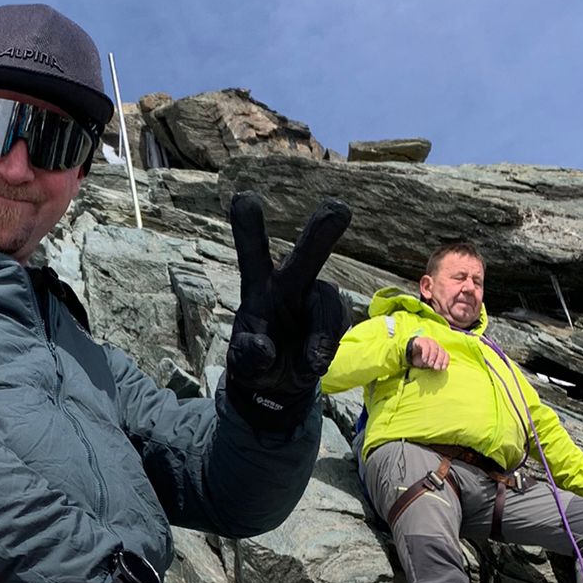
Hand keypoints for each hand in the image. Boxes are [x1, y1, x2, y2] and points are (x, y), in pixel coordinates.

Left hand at [226, 193, 351, 431]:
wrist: (279, 385)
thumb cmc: (255, 364)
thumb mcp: (243, 366)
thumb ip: (248, 357)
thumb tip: (265, 348)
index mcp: (257, 287)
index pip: (253, 254)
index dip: (249, 227)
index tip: (244, 197)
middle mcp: (287, 284)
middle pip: (306, 254)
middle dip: (322, 232)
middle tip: (338, 208)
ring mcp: (314, 298)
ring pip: (328, 300)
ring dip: (321, 333)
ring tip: (307, 363)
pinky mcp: (333, 314)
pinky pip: (338, 323)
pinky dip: (327, 346)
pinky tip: (312, 363)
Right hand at [406, 335, 449, 370]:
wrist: (409, 354)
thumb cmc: (420, 359)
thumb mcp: (428, 364)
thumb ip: (434, 365)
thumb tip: (440, 368)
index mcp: (439, 350)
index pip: (446, 354)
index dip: (445, 361)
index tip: (442, 368)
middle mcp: (435, 345)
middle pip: (441, 351)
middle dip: (439, 360)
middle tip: (435, 368)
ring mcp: (429, 341)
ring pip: (434, 348)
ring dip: (433, 357)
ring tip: (429, 364)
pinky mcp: (421, 341)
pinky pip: (426, 346)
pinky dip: (426, 353)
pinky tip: (424, 359)